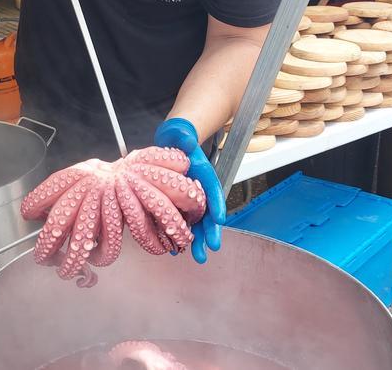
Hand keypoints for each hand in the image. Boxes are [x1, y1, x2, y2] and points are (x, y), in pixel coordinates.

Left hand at [153, 118, 225, 263]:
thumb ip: (184, 136)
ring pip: (196, 222)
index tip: (220, 218)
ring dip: (198, 240)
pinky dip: (178, 235)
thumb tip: (187, 141)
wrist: (171, 142)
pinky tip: (174, 249)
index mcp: (203, 174)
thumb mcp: (180, 133)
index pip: (213, 189)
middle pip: (207, 212)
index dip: (217, 203)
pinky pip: (180, 221)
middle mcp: (199, 189)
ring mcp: (189, 198)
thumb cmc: (178, 138)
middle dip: (210, 231)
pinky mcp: (177, 204)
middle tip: (211, 248)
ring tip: (198, 257)